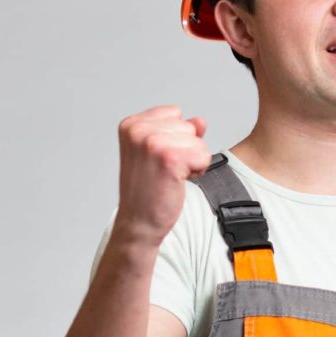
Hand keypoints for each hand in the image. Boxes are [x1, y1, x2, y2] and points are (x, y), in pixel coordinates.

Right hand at [115, 105, 211, 244]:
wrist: (138, 223)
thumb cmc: (147, 190)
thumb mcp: (158, 152)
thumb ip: (178, 131)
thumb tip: (199, 121)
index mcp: (131, 124)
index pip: (175, 114)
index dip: (175, 138)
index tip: (157, 159)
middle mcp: (138, 130)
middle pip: (188, 126)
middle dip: (185, 149)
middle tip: (164, 171)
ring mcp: (153, 143)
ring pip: (198, 141)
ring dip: (191, 162)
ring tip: (169, 176)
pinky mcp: (170, 159)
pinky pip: (204, 155)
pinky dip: (197, 171)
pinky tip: (177, 182)